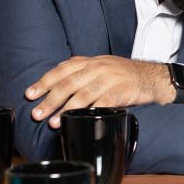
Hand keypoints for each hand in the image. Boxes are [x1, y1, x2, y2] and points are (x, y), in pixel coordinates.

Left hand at [25, 56, 173, 127]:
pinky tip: (82, 120)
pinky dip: (91, 112)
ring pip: (83, 95)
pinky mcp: (123, 91)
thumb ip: (81, 72)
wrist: (152, 76)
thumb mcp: (101, 66)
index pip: (62, 69)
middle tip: (37, 114)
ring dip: (66, 110)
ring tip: (54, 122)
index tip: (30, 95)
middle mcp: (98, 67)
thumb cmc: (123, 74)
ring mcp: (111, 79)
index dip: (44, 82)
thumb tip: (54, 86)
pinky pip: (104, 102)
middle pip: (69, 84)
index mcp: (90, 61)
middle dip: (50, 100)